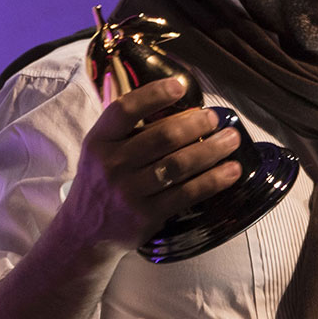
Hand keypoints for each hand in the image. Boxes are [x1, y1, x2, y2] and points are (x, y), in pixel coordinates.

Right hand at [55, 76, 242, 254]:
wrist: (85, 232)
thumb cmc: (101, 181)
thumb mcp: (100, 149)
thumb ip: (127, 128)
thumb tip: (178, 104)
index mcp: (99, 141)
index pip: (124, 110)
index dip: (153, 95)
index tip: (179, 86)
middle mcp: (111, 165)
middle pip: (162, 137)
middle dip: (196, 124)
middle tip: (216, 118)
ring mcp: (129, 192)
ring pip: (179, 165)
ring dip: (211, 149)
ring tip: (232, 140)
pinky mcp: (146, 216)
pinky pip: (187, 193)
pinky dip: (213, 180)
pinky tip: (231, 171)